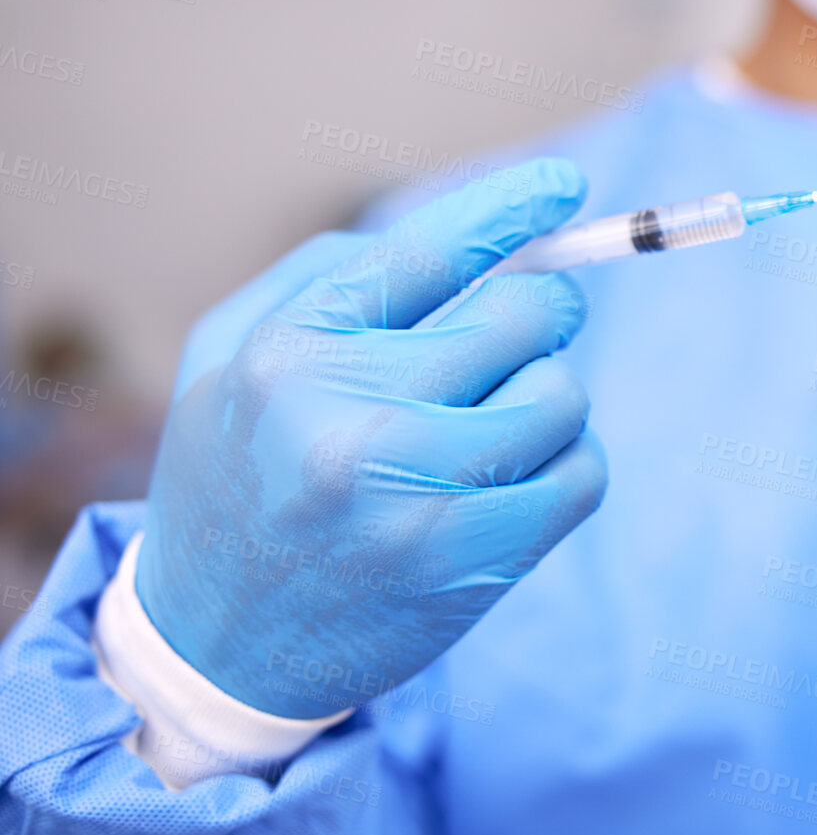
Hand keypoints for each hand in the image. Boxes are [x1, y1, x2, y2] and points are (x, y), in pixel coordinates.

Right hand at [135, 160, 606, 717]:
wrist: (214, 648)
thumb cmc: (237, 477)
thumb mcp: (229, 358)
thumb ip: (327, 278)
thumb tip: (470, 235)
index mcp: (289, 352)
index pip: (428, 252)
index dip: (510, 209)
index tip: (565, 186)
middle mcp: (351, 417)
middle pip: (523, 315)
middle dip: (538, 314)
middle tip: (515, 338)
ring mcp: (417, 495)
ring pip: (564, 393)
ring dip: (546, 398)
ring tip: (491, 424)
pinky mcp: (472, 560)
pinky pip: (584, 473)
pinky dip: (568, 464)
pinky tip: (514, 478)